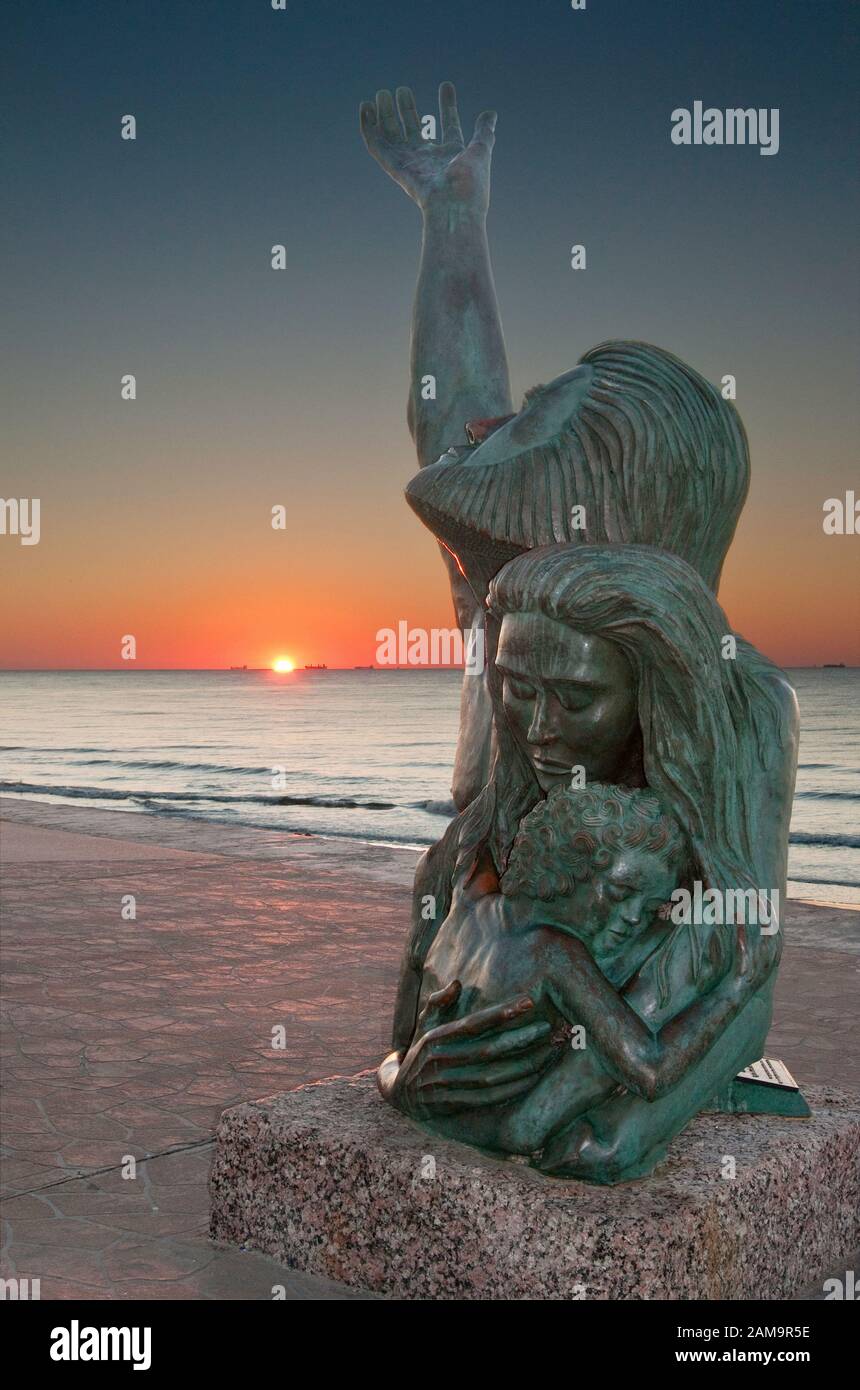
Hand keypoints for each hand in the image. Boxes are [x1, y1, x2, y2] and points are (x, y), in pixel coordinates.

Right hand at [360, 82, 496, 216]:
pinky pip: (376, 145)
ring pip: (392, 135)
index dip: (448, 106)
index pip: (448, 126)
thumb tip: (490, 113)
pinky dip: (368, 127)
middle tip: (402, 90)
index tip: (446, 86)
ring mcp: (410, 163)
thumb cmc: (469, 185)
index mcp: (451, 156)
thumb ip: (484, 132)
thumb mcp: (480, 151)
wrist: (454, 207)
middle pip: (414, 130)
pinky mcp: (394, 167)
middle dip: (408, 109)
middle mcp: (429, 159)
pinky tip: (365, 107)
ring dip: (386, 114)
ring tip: (383, 93)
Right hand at [382, 983, 561, 1117]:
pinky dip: (513, 1088)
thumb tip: (457, 983)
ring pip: (492, 1075)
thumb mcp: (424, 1024)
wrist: (400, 1094)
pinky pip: (489, 1097)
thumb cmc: (421, 1050)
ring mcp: (447, 1085)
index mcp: (436, 1038)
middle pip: (487, 1050)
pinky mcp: (455, 1105)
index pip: (473, 1024)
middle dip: (521, 1038)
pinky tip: (534, 1077)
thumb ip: (438, 1001)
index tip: (528, 1002)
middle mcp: (440, 1061)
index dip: (501, 1013)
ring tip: (549, 1052)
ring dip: (523, 1064)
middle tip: (549, 1028)